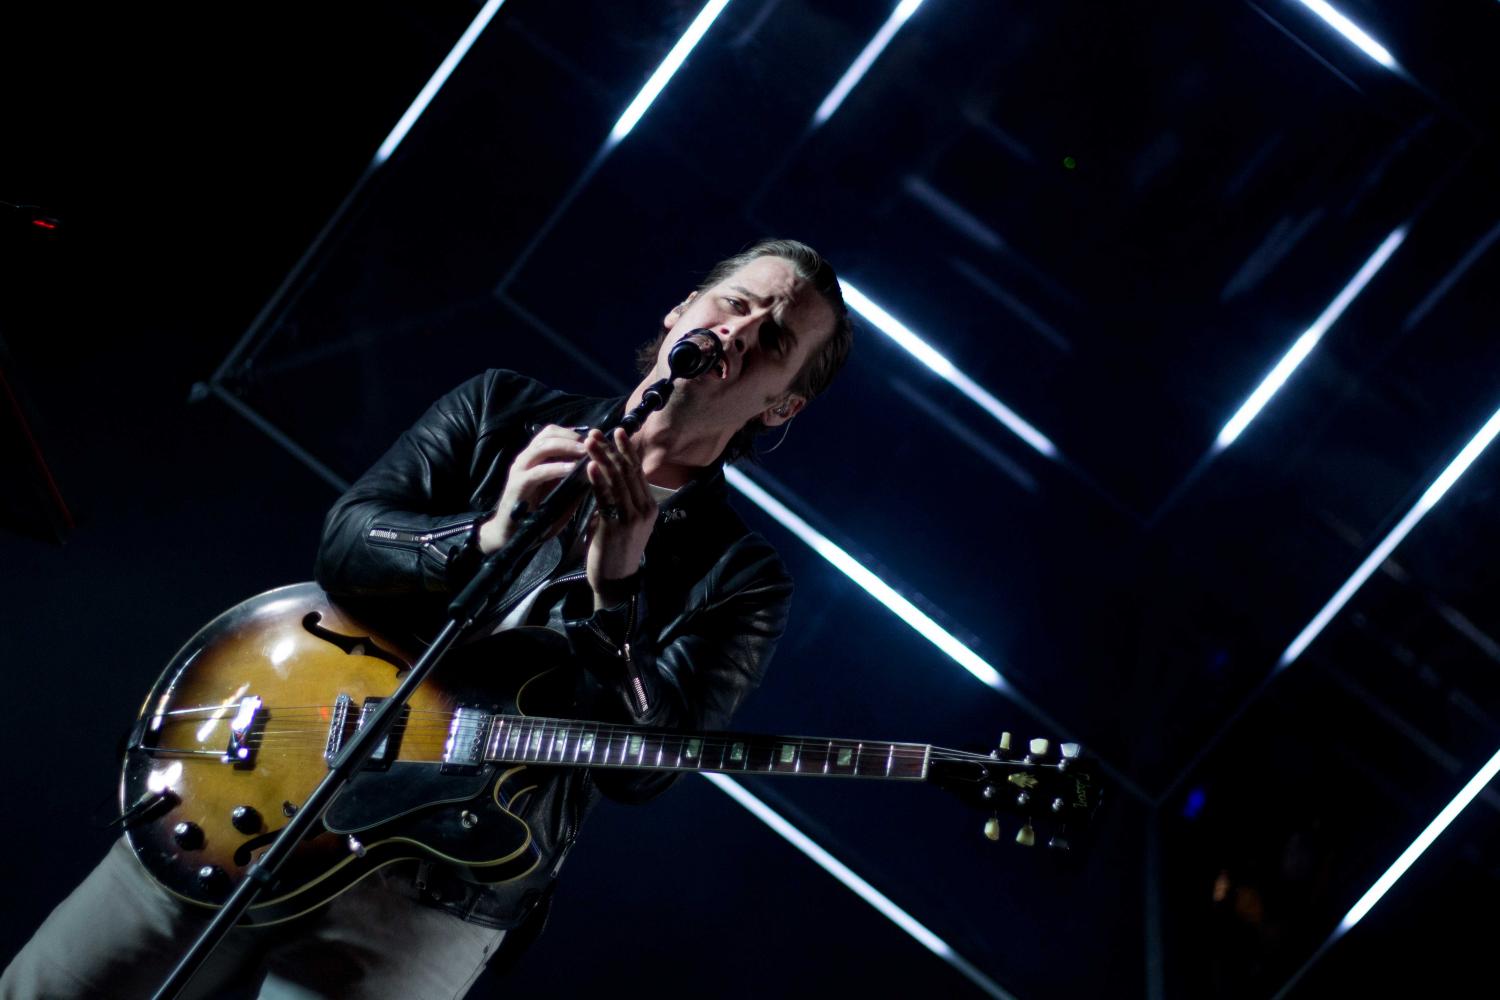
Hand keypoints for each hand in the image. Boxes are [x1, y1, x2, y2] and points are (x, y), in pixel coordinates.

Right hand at [478, 425, 586, 553]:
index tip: (594, 439)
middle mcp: (526, 459)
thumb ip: (573, 481)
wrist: (509, 535)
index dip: (574, 433)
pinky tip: (571, 470)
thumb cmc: (535, 515)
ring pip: (542, 447)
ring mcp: (520, 470)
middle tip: (592, 444)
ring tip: (585, 453)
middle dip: (572, 436)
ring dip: (566, 447)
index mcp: (535, 458)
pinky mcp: (517, 485)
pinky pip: (538, 472)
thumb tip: (595, 470)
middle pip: (548, 434)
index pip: (553, 433)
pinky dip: (556, 468)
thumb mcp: (558, 494)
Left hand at [584, 428, 657, 607]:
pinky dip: (598, 480)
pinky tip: (590, 466)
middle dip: (612, 449)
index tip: (615, 432)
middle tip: (598, 432)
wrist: (615, 580)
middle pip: (627, 471)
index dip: (625, 450)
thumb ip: (620, 499)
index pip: (637, 471)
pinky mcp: (616, 526)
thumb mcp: (625, 521)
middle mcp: (644, 508)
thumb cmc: (615, 549)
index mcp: (649, 506)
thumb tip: (607, 475)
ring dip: (602, 458)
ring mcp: (632, 517)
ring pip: (617, 480)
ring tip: (590, 442)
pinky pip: (606, 498)